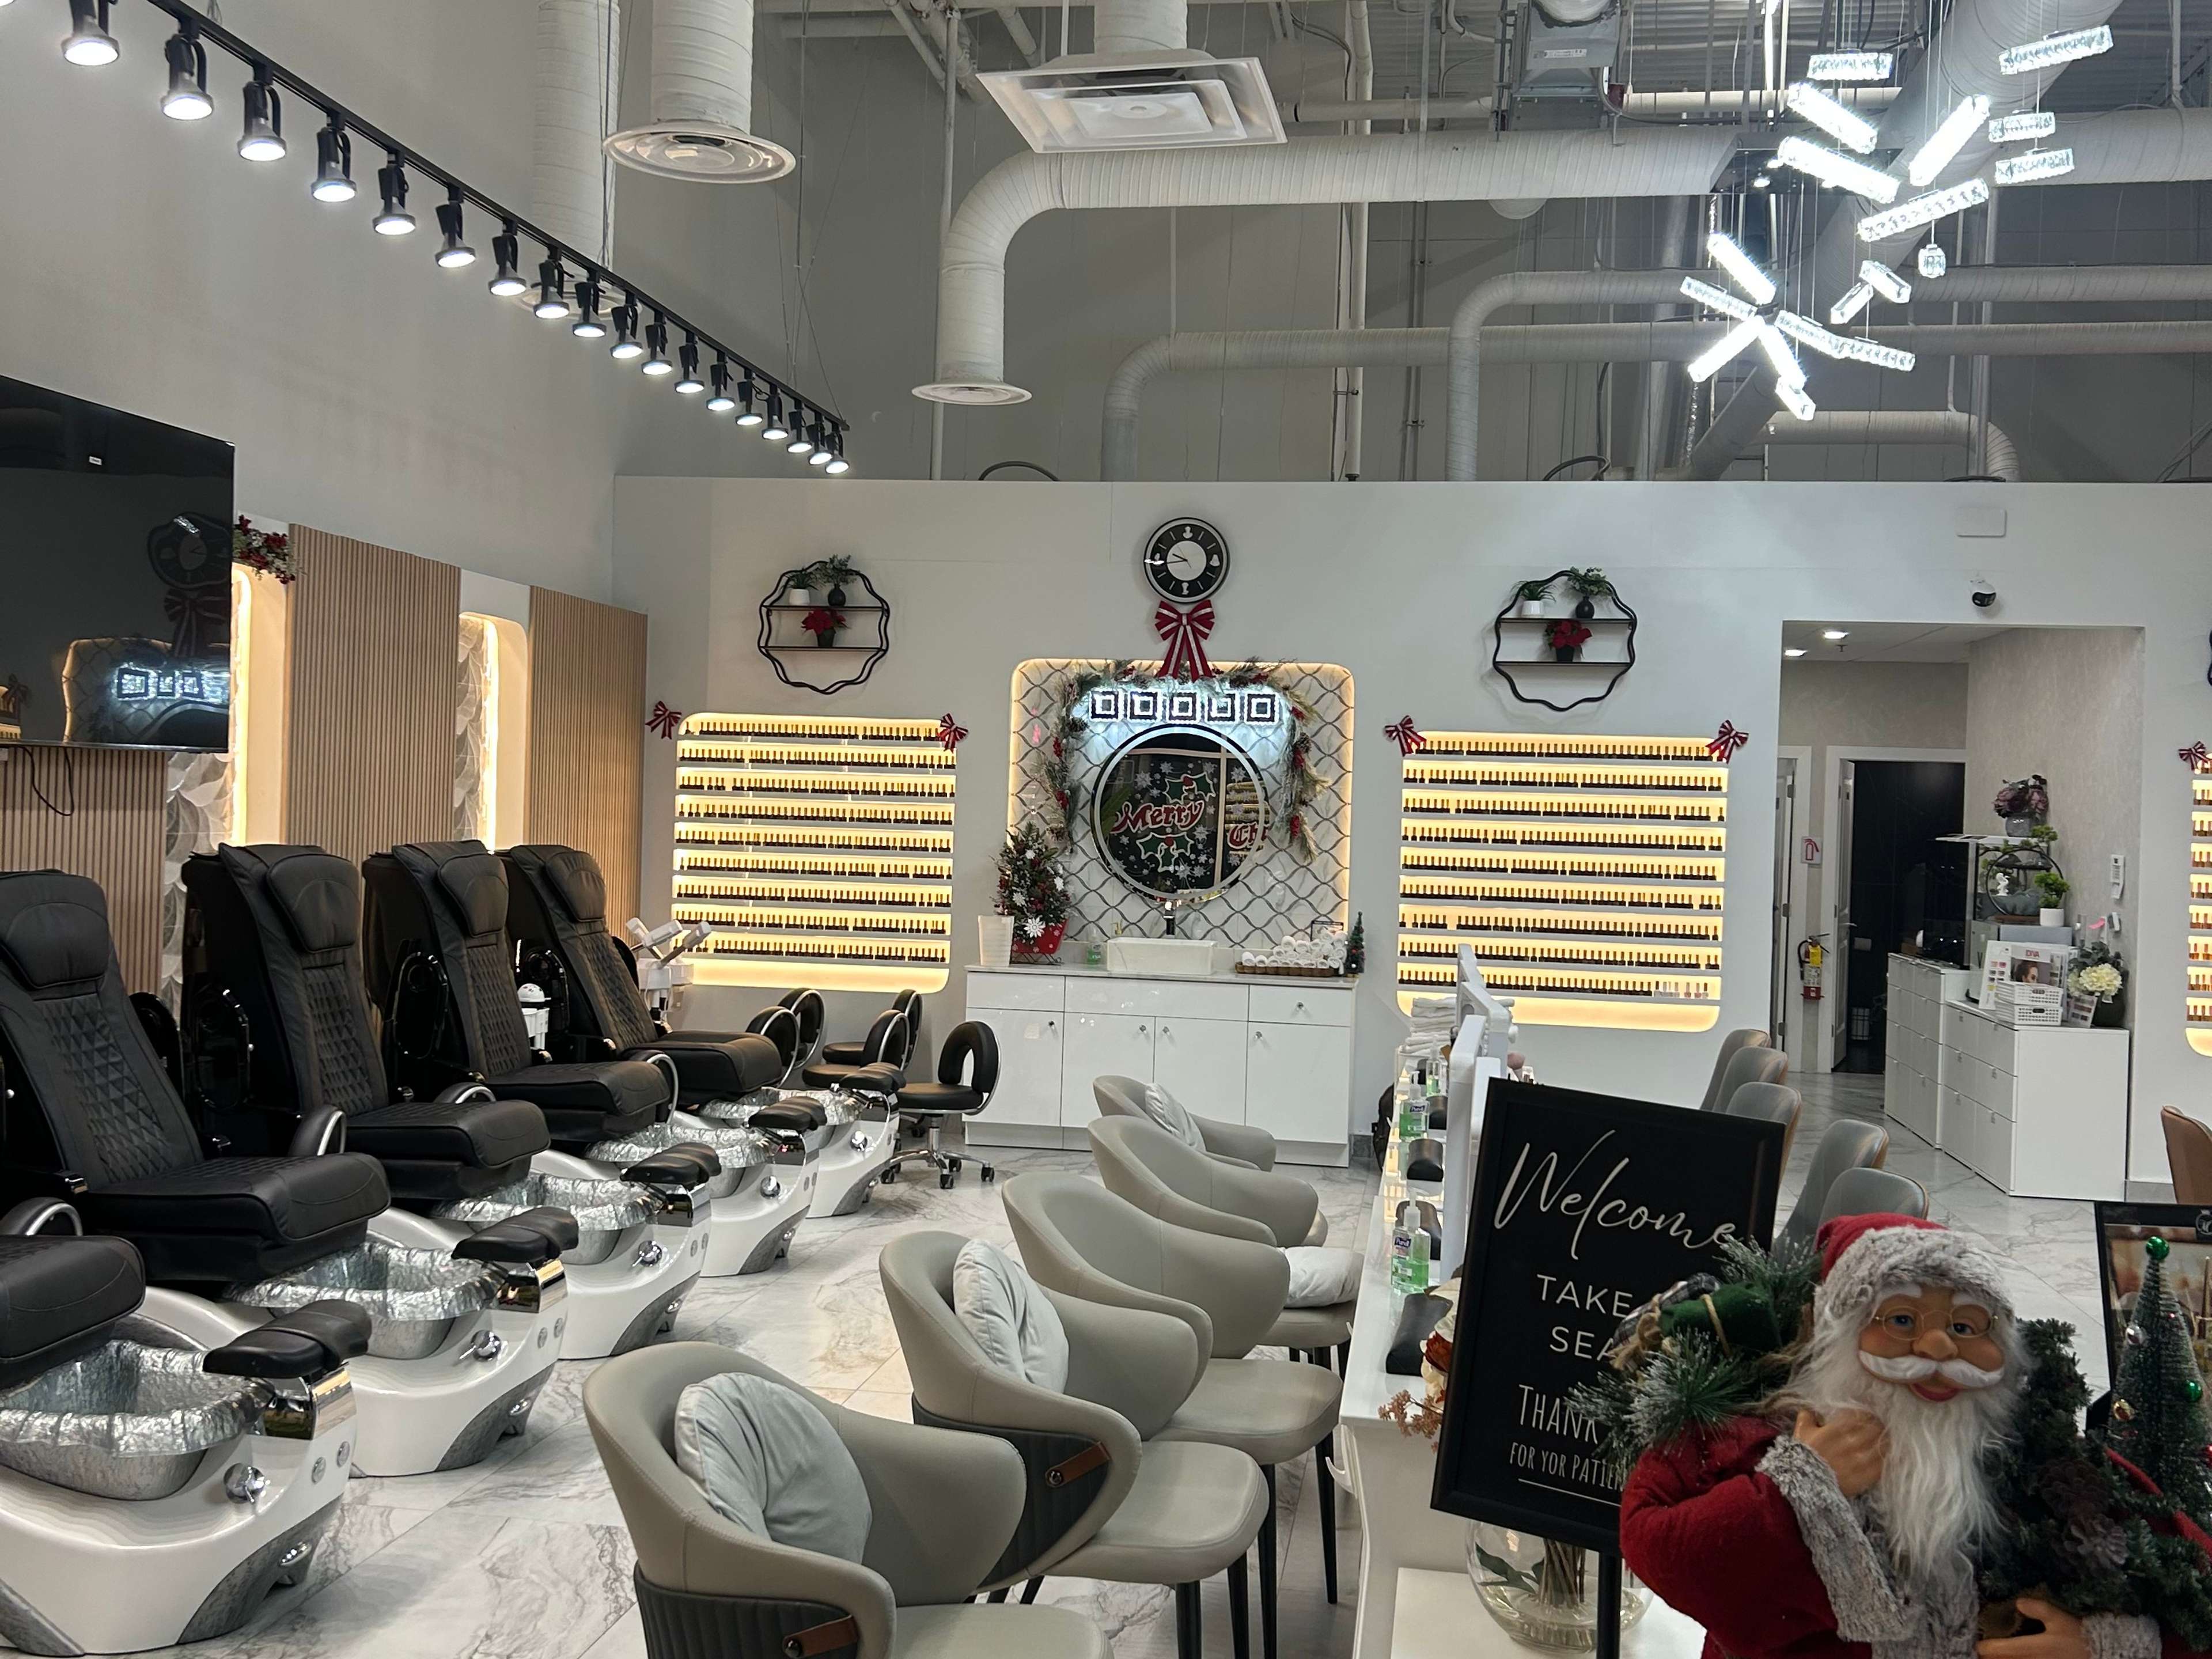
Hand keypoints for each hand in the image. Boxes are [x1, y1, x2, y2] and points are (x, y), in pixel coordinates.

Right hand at [1793, 1407, 1887, 1497]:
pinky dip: (1886, 1457)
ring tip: (1884, 1440)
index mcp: (1838, 1429)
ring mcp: (1862, 1460)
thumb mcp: (1801, 1432)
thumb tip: (1811, 1410)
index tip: (1866, 1416)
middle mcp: (1853, 1442)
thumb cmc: (1804, 1456)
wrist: (1806, 1485)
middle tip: (1877, 1427)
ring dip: (1885, 1441)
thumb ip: (1807, 1417)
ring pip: (1883, 1445)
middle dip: (1877, 1426)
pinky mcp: (1867, 1476)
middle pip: (1876, 1428)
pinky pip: (1884, 1463)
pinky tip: (1885, 1455)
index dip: (1866, 1415)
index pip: (1862, 1415)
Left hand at [1975, 1598, 2090, 1657]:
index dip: (1983, 1647)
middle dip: (1988, 1657)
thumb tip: (2018, 1602)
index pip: (1998, 1650)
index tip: (1975, 1642)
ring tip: (1990, 1656)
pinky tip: (2011, 1658)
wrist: (2102, 1655)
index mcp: (2031, 1649)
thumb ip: (2039, 1609)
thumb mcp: (2060, 1619)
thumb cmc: (2080, 1638)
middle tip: (1979, 1651)